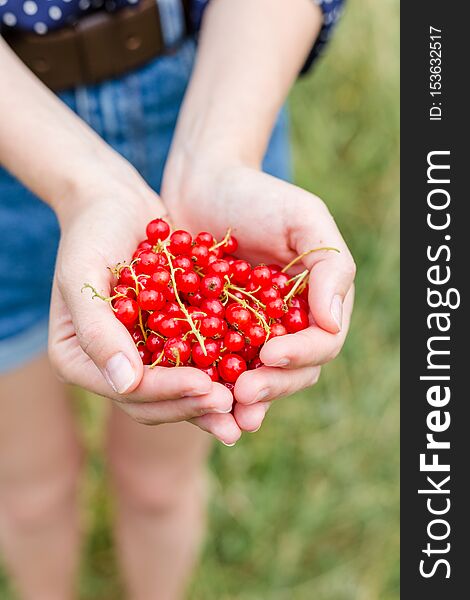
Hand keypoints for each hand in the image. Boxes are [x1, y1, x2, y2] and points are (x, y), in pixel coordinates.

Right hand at [48, 177, 240, 445]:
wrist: (115, 205)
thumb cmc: (92, 232)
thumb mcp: (84, 274)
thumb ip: (97, 330)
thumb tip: (124, 384)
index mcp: (77, 359)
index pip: (126, 389)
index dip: (166, 392)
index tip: (205, 386)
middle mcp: (107, 365)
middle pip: (151, 401)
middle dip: (191, 404)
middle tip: (230, 404)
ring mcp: (137, 355)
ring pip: (173, 391)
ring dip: (207, 400)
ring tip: (243, 403)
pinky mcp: (163, 340)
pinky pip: (190, 363)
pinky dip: (215, 371)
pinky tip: (246, 375)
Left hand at [162, 162, 355, 432]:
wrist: (203, 185)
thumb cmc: (258, 196)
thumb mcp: (304, 219)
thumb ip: (329, 267)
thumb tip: (333, 323)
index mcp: (316, 305)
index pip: (321, 343)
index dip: (300, 355)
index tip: (270, 353)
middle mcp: (288, 326)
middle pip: (291, 371)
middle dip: (271, 386)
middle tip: (244, 394)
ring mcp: (250, 334)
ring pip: (255, 378)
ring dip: (242, 401)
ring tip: (225, 413)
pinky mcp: (214, 335)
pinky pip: (215, 367)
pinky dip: (209, 386)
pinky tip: (195, 396)